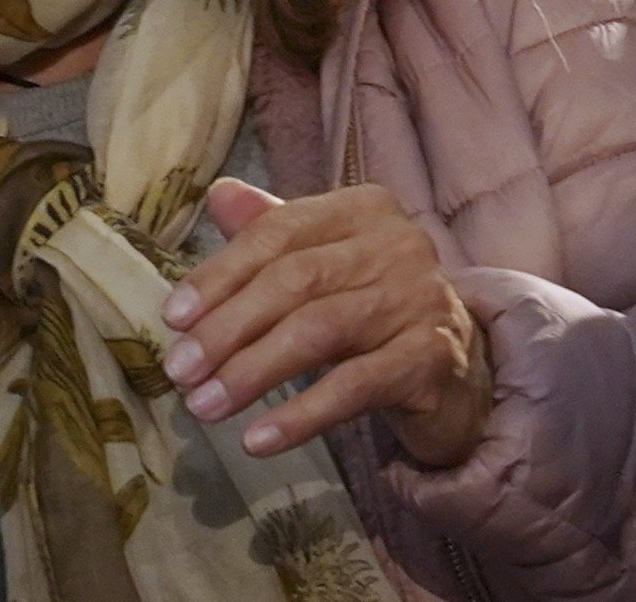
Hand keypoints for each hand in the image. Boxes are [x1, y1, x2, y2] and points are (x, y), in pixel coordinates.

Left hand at [159, 180, 492, 467]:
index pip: (278, 233)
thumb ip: (270, 232)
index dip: (220, 274)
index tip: (172, 317)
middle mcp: (398, 242)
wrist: (462, 375)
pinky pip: (354, 387)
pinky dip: (300, 414)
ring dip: (252, 372)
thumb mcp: (322, 266)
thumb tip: (217, 196)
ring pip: (318, 331)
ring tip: (205, 407)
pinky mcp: (434, 359)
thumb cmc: (375, 312)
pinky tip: (259, 440)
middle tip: (180, 371)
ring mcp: (422, 299)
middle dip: (227, 327)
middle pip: (294, 281)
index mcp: (363, 208)